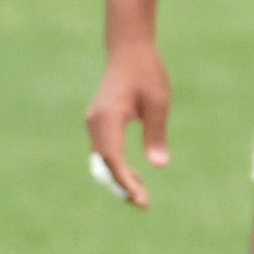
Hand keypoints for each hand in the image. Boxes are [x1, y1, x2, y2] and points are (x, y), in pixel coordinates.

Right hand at [86, 43, 172, 207]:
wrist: (128, 49)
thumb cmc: (146, 72)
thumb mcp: (158, 102)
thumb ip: (156, 133)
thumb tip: (159, 165)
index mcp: (108, 116)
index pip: (112, 158)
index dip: (124, 181)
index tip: (139, 198)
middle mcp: (95, 121)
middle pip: (103, 164)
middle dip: (121, 186)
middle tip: (143, 203)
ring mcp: (94, 122)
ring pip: (101, 160)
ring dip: (118, 178)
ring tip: (141, 193)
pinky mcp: (98, 122)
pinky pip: (103, 151)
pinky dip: (115, 166)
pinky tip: (134, 176)